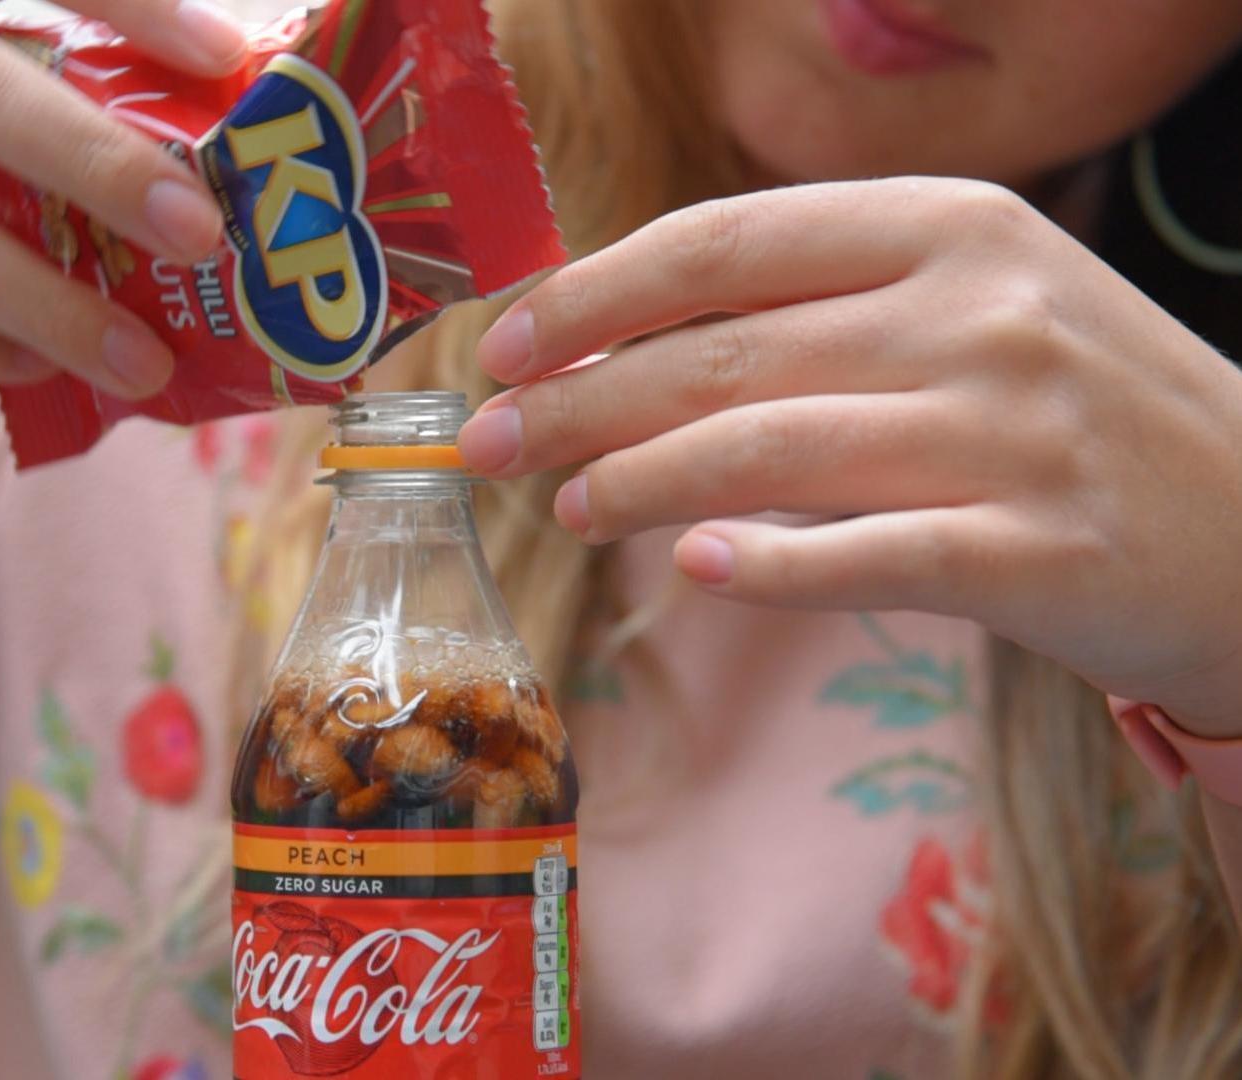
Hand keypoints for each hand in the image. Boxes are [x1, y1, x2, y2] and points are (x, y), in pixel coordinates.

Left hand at [458, 177, 1241, 736]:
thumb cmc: (1080, 411)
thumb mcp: (971, 309)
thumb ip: (822, 312)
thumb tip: (629, 352)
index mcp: (948, 225)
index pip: (725, 243)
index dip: (595, 295)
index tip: (507, 346)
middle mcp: (977, 311)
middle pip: (722, 353)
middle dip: (576, 402)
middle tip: (485, 446)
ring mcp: (1012, 430)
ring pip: (770, 451)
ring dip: (638, 483)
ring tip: (565, 510)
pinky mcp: (1039, 549)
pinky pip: (870, 556)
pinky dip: (770, 566)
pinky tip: (693, 571)